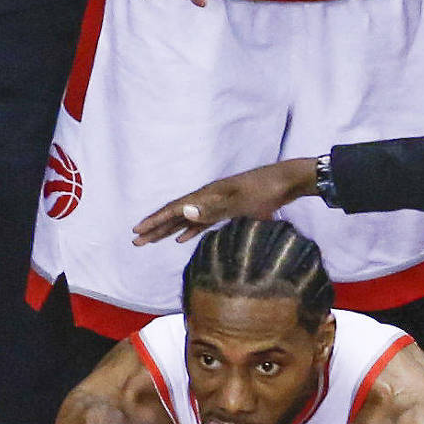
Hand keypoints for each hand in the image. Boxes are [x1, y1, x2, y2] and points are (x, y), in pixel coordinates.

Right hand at [133, 157, 315, 244]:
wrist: (287, 182)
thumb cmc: (264, 191)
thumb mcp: (238, 203)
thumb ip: (211, 209)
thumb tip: (184, 211)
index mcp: (206, 195)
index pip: (173, 209)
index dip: (154, 221)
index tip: (137, 231)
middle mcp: (207, 198)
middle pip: (175, 215)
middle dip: (155, 228)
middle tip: (136, 241)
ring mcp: (216, 204)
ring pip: (186, 219)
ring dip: (168, 231)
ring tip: (152, 240)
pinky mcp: (227, 210)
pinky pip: (201, 223)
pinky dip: (188, 231)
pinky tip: (181, 238)